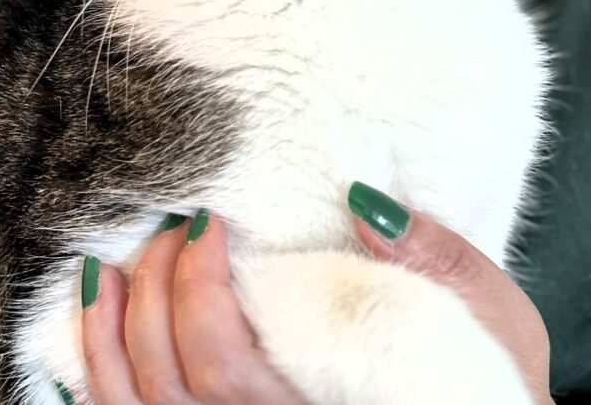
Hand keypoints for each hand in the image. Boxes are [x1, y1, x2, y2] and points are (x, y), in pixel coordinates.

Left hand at [77, 187, 551, 404]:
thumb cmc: (490, 377)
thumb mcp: (488, 316)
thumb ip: (432, 259)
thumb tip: (362, 204)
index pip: (225, 369)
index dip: (196, 294)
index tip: (207, 224)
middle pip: (172, 388)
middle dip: (156, 294)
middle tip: (173, 228)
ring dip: (111, 338)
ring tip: (116, 268)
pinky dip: (103, 380)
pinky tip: (100, 331)